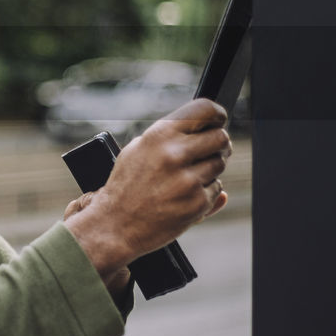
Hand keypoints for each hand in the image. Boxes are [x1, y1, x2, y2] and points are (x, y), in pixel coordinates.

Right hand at [64, 99, 230, 286]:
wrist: (114, 224)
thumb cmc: (126, 186)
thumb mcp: (138, 150)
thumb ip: (170, 136)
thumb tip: (206, 128)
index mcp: (159, 135)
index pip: (204, 110)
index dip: (217, 114)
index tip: (218, 120)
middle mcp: (174, 154)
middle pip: (221, 137)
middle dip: (218, 144)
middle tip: (208, 151)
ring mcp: (187, 180)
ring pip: (220, 164)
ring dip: (210, 170)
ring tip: (186, 178)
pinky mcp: (196, 203)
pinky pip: (216, 189)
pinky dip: (205, 192)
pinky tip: (184, 196)